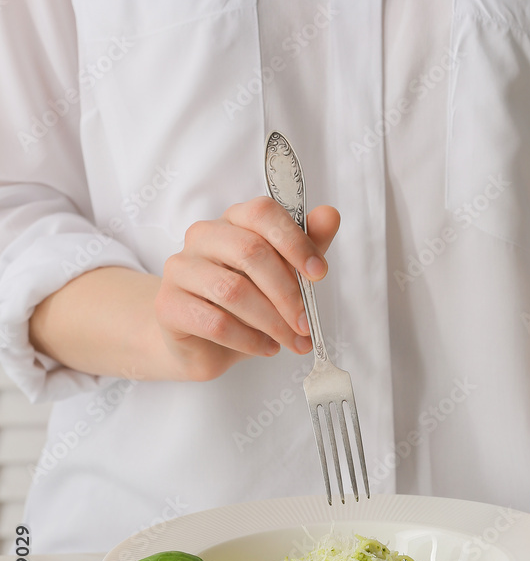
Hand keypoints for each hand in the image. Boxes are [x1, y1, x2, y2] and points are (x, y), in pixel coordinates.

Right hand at [154, 197, 339, 380]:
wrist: (201, 341)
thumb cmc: (246, 301)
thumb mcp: (283, 272)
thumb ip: (307, 244)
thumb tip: (330, 215)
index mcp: (233, 220)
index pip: (262, 212)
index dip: (294, 241)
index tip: (319, 273)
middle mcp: (202, 236)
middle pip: (250, 252)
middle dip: (287, 292)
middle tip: (306, 322)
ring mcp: (180, 268)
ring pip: (232, 291)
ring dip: (271, 321)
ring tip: (291, 340)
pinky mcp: (167, 305)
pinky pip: (215, 322)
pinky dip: (249, 340)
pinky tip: (265, 347)